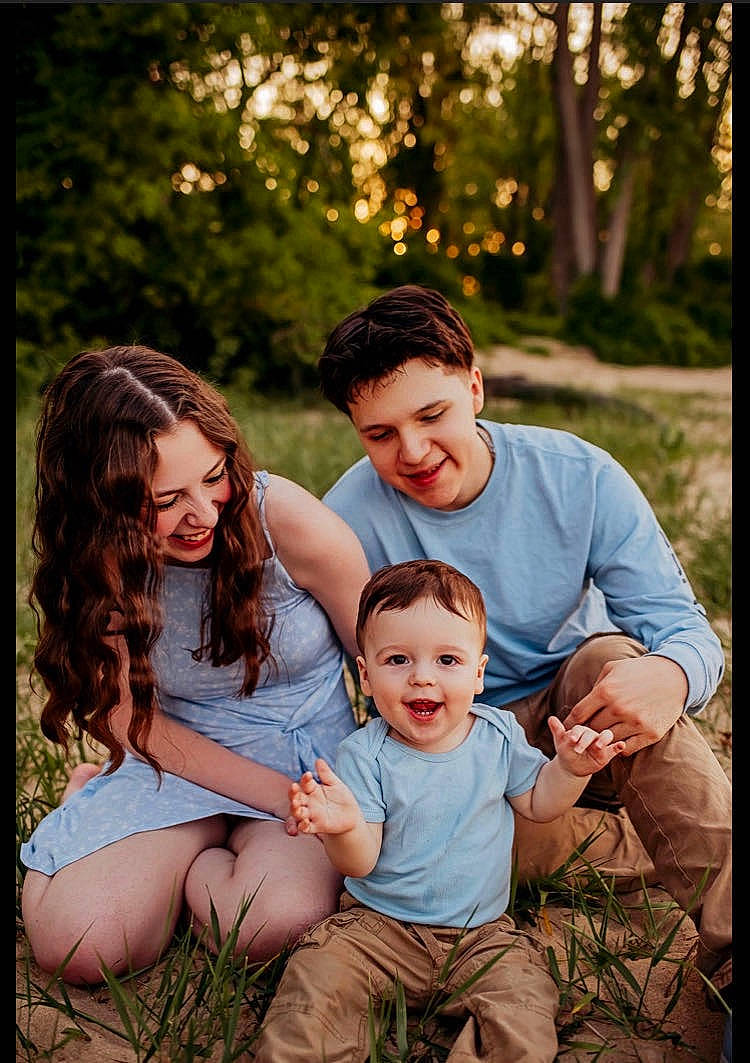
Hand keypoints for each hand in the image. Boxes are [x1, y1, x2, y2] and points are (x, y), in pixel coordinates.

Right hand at [289, 757, 360, 835]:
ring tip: (297, 806)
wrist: (351, 815)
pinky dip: (303, 826)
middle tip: (294, 788)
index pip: (305, 783)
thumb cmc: (341, 798)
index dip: (305, 778)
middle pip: (296, 798)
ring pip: (298, 813)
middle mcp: (309, 802)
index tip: (309, 774)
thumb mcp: (335, 784)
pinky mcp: (316, 826)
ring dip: (295, 810)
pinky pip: (306, 828)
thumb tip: (318, 760)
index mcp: (313, 790)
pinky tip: (304, 823)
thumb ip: (326, 774)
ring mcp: (311, 815)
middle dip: (293, 794)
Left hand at [548, 715, 624, 776]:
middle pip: (592, 732)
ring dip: (604, 739)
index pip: (580, 728)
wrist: (572, 766)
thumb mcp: (560, 742)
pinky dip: (619, 746)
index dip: (576, 733)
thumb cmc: (566, 750)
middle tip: (578, 749)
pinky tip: (622, 745)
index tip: (571, 739)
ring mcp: (601, 743)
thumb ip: (557, 731)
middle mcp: (592, 734)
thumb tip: (550, 718)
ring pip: (606, 736)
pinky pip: (615, 748)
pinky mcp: (608, 753)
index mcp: (581, 730)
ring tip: (598, 746)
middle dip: (586, 740)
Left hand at [564, 655, 687, 755]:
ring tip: (602, 737)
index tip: (568, 728)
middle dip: (586, 732)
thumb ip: (596, 686)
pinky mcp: (650, 734)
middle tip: (584, 734)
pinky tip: (619, 738)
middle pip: (591, 729)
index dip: (570, 723)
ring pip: (607, 740)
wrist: (674, 677)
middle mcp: (619, 708)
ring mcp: (635, 723)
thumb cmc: (639, 671)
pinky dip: (619, 746)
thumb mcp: (613, 669)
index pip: (578, 714)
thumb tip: (583, 704)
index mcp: (606, 691)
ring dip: (602, 740)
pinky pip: (626, 749)